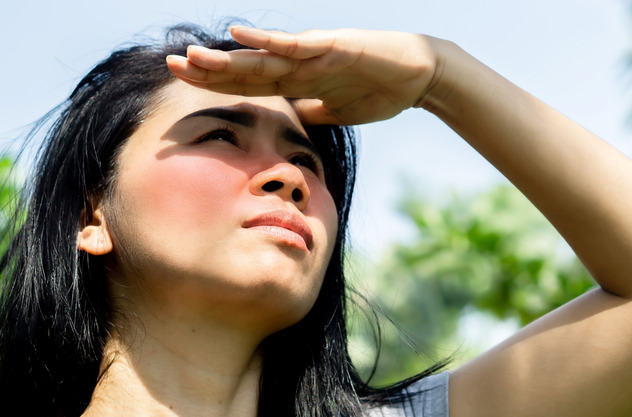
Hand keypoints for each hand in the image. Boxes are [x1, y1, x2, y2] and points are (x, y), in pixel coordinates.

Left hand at [167, 26, 441, 124]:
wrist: (419, 77)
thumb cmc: (380, 91)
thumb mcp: (335, 112)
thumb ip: (310, 113)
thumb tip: (288, 124)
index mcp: (299, 81)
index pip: (250, 85)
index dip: (217, 86)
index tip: (184, 86)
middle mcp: (299, 64)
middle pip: (247, 70)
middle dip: (209, 70)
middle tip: (170, 65)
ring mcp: (314, 54)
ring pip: (263, 57)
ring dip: (227, 59)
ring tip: (191, 56)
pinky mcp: (333, 46)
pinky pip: (297, 45)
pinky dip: (269, 42)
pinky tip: (240, 35)